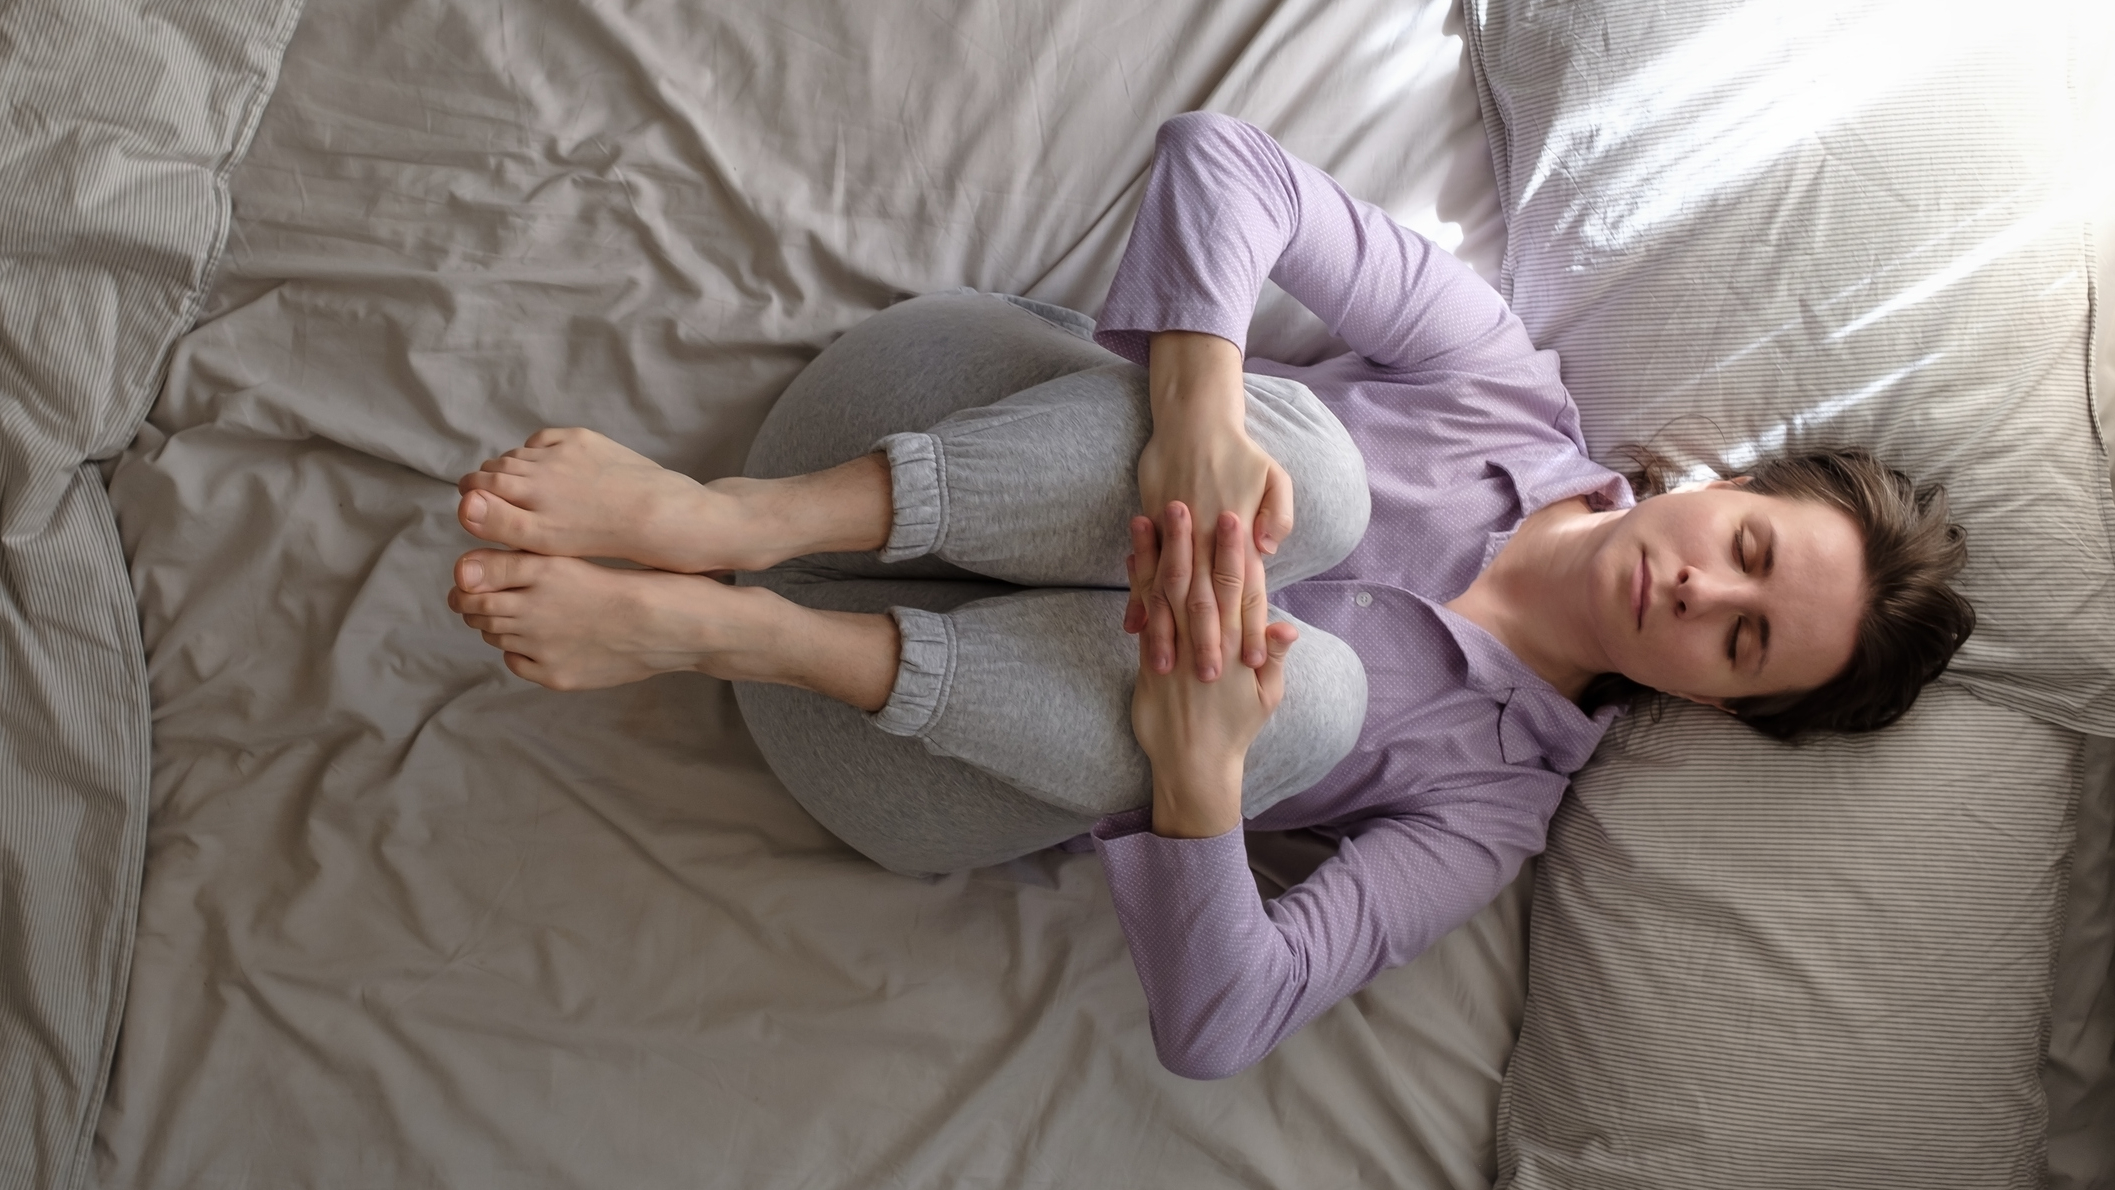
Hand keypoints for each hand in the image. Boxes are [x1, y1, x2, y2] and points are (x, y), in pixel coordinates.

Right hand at [1127, 331, 1294, 678]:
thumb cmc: (1241, 453)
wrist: (1193, 420)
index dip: (1248, 628)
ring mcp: (1177, 537)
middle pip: (1207, 601)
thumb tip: (1268, 550)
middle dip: (1207, 642)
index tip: (1250, 665)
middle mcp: (1206, 541)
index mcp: (1239, 534)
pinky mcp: (1154, 531)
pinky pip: (1144, 574)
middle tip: (1208, 681)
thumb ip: (1280, 514)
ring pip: (1170, 594)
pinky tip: (1134, 628)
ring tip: (1164, 667)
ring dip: (1168, 632)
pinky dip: (1139, 602)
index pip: (1246, 591)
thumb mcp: (1275, 477)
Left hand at [1129, 501, 1298, 838]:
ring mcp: (1174, 651)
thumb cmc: (1236, 729)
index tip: (1234, 519)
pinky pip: (1142, 615)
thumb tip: (1287, 623)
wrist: (1194, 765)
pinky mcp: (1149, 662)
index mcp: (1238, 647)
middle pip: (1196, 583)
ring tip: (1149, 517)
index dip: (1233, 553)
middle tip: (1185, 501)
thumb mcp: (1267, 696)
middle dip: (1190, 541)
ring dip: (1155, 554)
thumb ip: (1275, 656)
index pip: (1237, 591)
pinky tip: (1131, 555)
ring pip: (1164, 594)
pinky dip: (1136, 583)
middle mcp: (1205, 644)